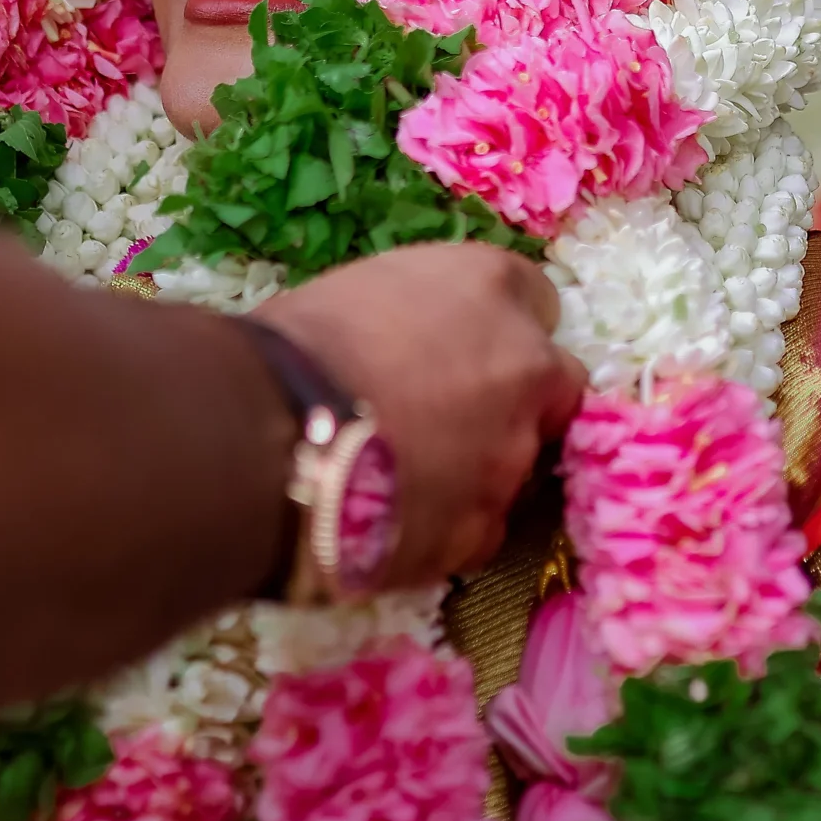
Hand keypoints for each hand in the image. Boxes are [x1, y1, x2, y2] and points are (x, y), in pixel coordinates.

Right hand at [253, 244, 583, 586]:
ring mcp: (511, 457)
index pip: (535, 299)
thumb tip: (405, 345)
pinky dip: (447, 527)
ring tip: (408, 477)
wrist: (267, 438)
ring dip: (479, 468)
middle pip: (553, 386)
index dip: (497, 328)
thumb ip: (413, 319)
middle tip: (452, 416)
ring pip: (518, 465)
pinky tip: (394, 520)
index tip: (464, 345)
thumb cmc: (294, 345)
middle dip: (517, 401)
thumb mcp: (359, 294)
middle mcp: (525, 366)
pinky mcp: (479, 533)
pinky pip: (478, 530)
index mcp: (489, 287)